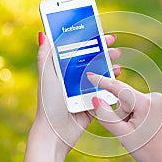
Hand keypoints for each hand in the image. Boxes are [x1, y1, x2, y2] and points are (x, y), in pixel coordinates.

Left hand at [33, 33, 121, 154]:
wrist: (56, 131)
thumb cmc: (48, 103)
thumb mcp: (46, 76)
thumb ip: (45, 56)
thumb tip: (43, 33)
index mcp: (62, 70)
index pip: (77, 49)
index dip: (88, 39)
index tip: (98, 30)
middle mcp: (73, 78)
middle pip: (91, 59)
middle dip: (103, 50)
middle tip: (114, 44)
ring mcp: (84, 90)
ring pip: (100, 73)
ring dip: (110, 65)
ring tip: (118, 61)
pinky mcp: (93, 101)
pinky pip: (105, 89)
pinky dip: (112, 81)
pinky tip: (117, 75)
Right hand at [87, 73, 161, 161]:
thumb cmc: (149, 152)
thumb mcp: (124, 136)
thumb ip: (107, 117)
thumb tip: (95, 100)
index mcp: (146, 103)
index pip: (119, 89)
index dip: (102, 82)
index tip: (90, 75)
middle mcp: (158, 98)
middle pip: (127, 100)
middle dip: (123, 115)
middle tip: (128, 134)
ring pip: (136, 104)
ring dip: (131, 118)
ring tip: (139, 135)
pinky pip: (147, 107)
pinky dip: (141, 117)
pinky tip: (146, 131)